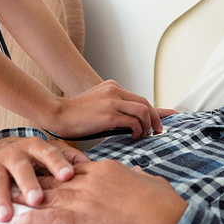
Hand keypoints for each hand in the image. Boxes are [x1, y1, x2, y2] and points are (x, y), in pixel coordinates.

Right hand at [0, 136, 89, 223]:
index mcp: (34, 146)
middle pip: (21, 167)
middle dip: (28, 183)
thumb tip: (92, 165)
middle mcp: (13, 152)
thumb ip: (69, 157)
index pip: (48, 152)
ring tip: (6, 216)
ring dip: (1, 198)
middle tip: (37, 200)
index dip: (58, 163)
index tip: (68, 175)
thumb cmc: (32, 155)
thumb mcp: (49, 151)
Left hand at [12, 160, 187, 223]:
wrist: (167, 220)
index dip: (56, 168)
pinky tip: (19, 223)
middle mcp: (93, 179)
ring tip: (7, 199)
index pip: (75, 165)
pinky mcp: (86, 218)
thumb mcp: (151, 182)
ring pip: (50, 196)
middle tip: (14, 180)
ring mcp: (88, 197)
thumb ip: (140, 174)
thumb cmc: (163, 205)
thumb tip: (138, 170)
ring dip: (26, 198)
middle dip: (34, 179)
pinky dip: (35, 220)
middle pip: (56, 177)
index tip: (42, 169)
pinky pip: (54, 218)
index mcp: (107, 169)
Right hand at [47, 80, 168, 139]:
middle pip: (145, 102)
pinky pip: (133, 121)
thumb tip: (132, 122)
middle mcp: (114, 91)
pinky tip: (134, 136)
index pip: (139, 97)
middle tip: (157, 131)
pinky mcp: (109, 114)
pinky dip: (138, 129)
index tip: (167, 118)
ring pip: (143, 110)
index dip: (155, 110)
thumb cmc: (75, 115)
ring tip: (144, 135)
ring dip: (148, 124)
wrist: (57, 114)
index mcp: (112, 87)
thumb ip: (114, 108)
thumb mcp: (98, 104)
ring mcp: (112, 101)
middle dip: (155, 118)